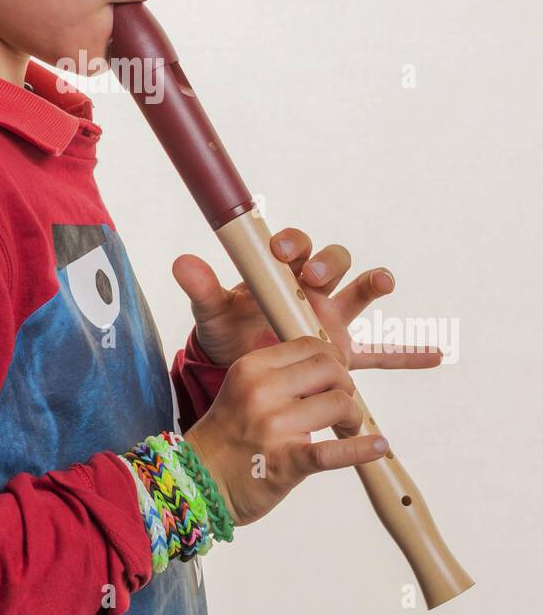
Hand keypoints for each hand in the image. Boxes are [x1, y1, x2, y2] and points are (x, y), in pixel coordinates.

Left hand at [172, 227, 441, 371]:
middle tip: (315, 277)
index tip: (283, 250)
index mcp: (282, 272)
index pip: (295, 247)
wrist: (240, 371)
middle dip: (329, 264)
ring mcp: (332, 319)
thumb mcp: (213, 313)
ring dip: (373, 283)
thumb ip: (202, 289)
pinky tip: (434, 354)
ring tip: (384, 282)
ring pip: (359, 295)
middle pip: (333, 262)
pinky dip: (408, 352)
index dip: (294, 244)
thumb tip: (180, 263)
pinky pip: (381, 351)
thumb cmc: (228, 332)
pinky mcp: (344, 353)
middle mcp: (312, 289)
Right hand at [184, 335, 395, 528]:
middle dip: (347, 385)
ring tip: (347, 430)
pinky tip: (377, 447)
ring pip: (338, 403)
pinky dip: (362, 450)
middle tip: (343, 405)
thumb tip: (329, 365)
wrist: (196, 482)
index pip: (310, 345)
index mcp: (251, 367)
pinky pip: (334, 452)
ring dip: (353, 417)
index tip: (336, 376)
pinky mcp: (286, 462)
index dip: (334, 358)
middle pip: (330, 368)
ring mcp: (273, 426)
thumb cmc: (227, 437)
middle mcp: (261, 391)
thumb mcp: (242, 389)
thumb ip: (278, 374)